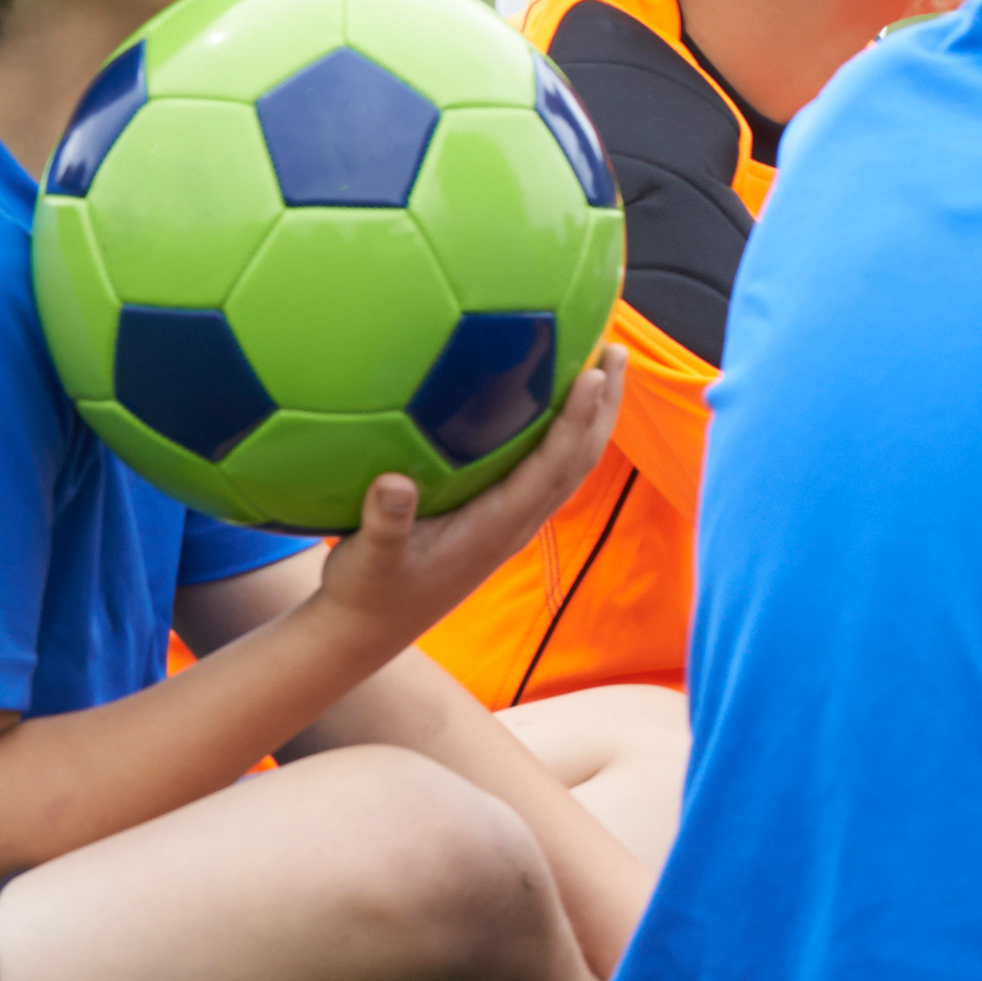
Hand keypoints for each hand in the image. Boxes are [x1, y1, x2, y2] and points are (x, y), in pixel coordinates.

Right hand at [308, 356, 621, 645]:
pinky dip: (562, 431)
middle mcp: (517, 522)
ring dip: (591, 416)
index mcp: (496, 526)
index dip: (575, 421)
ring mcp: (513, 521)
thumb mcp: (366, 560)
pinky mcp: (500, 518)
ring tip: (602, 364)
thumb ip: (384, 523)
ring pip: (569, 463)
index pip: (551, 466)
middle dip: (603, 405)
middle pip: (579, 458)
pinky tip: (550, 403)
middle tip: (615, 349)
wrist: (367, 631)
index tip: (591, 374)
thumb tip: (394, 482)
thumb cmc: (367, 594)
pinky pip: (546, 468)